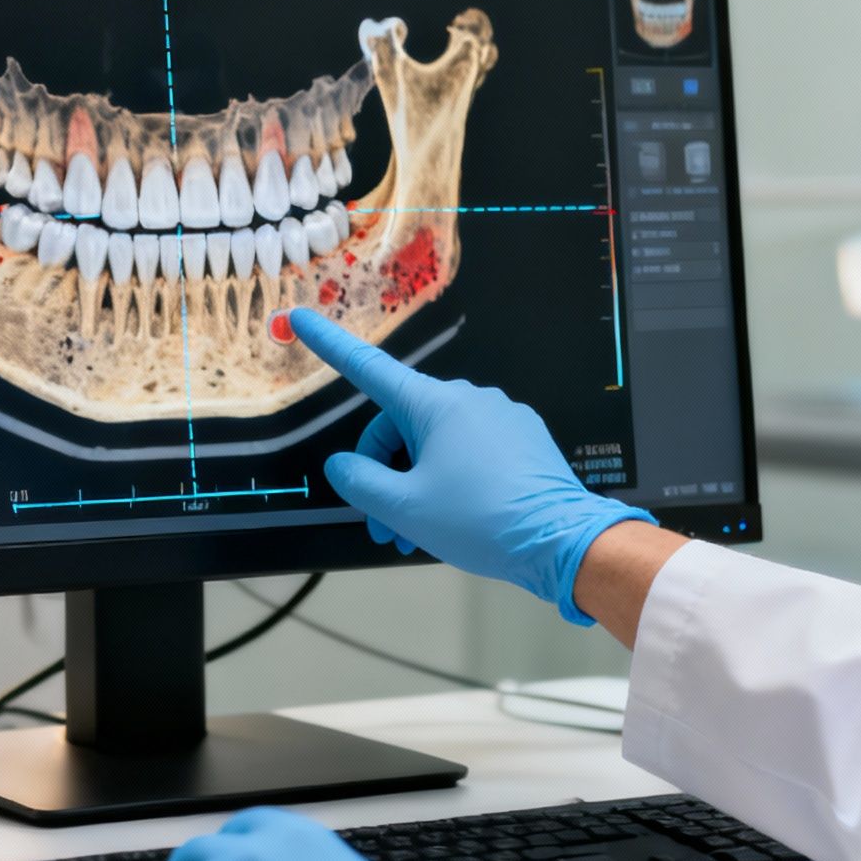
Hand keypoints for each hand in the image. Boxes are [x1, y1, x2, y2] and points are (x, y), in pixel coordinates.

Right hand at [291, 309, 655, 625]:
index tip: (298, 319)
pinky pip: (471, 451)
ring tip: (415, 536)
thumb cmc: (481, 520)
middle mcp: (469, 399)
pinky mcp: (524, 440)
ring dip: (416, 484)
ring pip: (436, 443)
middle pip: (401, 425)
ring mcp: (501, 417)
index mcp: (434, 404)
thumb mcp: (404, 508)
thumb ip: (360, 482)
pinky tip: (454, 520)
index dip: (328, 344)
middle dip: (383, 472)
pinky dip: (450, 481)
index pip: (367, 368)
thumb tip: (343, 466)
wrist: (562, 542)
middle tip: (382, 525)